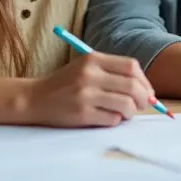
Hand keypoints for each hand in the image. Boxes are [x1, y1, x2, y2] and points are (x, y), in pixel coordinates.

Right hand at [25, 53, 153, 126]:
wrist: (34, 99)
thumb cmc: (65, 84)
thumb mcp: (86, 68)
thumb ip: (113, 73)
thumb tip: (146, 91)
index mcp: (93, 59)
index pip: (131, 66)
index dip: (144, 81)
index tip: (147, 92)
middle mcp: (90, 75)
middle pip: (132, 86)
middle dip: (143, 99)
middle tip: (142, 106)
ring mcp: (85, 95)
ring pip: (126, 105)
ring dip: (130, 112)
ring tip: (124, 113)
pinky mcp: (81, 114)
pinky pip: (112, 119)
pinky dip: (115, 121)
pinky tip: (107, 118)